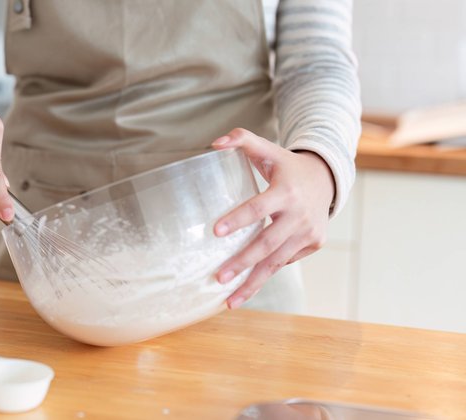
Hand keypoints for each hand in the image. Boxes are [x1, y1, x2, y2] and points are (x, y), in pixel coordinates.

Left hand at [211, 128, 334, 308]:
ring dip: (252, 283)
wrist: (326, 179)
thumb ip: (241, 139)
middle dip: (242, 262)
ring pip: (276, 262)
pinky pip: (284, 262)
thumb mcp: (266, 148)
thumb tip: (213, 144)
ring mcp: (308, 233)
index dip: (238, 219)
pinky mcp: (313, 244)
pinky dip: (265, 275)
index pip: (258, 207)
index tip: (216, 231)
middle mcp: (299, 215)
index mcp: (285, 191)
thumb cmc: (286, 166)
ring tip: (229, 300)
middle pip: (267, 244)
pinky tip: (245, 288)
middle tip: (218, 277)